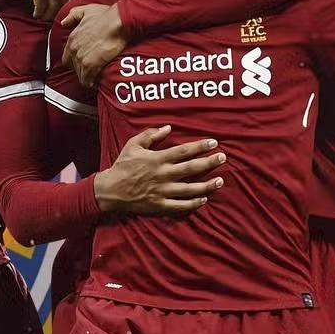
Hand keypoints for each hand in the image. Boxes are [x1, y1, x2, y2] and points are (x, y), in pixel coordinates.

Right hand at [0, 0, 70, 19]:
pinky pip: (43, 4)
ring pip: (55, 3)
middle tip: (47, 18)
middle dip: (56, 12)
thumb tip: (65, 1)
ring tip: (41, 17)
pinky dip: (39, 12)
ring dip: (48, 14)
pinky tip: (34, 13)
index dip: (62, 6)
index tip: (54, 13)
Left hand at [61, 4, 125, 86]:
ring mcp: (82, 58)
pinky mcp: (91, 65)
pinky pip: (87, 80)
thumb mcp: (86, 10)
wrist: (118, 22)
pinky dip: (91, 82)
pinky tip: (96, 81)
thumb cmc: (105, 15)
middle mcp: (74, 49)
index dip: (74, 61)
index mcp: (72, 38)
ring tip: (94, 76)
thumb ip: (72, 16)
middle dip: (80, 69)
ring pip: (80, 74)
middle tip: (90, 69)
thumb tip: (64, 23)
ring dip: (86, 76)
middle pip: (73, 67)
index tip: (82, 62)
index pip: (66, 57)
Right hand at [94, 125, 225, 214]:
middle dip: (209, 162)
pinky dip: (193, 203)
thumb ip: (151, 135)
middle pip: (191, 168)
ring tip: (220, 181)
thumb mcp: (133, 145)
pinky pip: (180, 206)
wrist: (111, 190)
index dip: (200, 146)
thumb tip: (168, 127)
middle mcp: (163, 175)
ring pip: (189, 188)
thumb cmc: (123, 165)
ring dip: (206, 185)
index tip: (213, 142)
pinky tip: (204, 200)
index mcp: (158, 159)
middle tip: (223, 158)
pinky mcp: (160, 205)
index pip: (183, 151)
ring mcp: (162, 191)